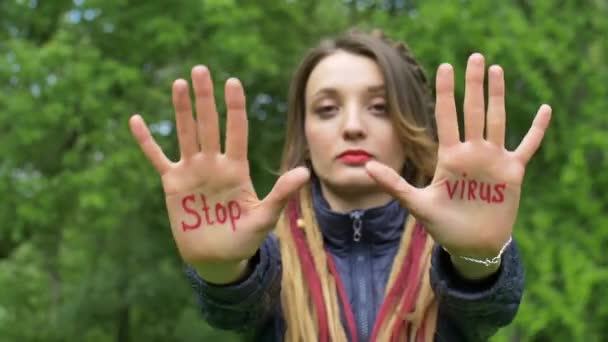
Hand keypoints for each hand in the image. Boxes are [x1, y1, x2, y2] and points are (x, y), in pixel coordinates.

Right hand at [129, 66, 308, 281]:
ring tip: (179, 84)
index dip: (234, 107)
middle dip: (205, 98)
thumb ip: (281, 193)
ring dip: (181, 110)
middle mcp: (214, 164)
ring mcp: (193, 171)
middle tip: (201, 70)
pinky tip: (136, 120)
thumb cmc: (244, 238)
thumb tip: (304, 172)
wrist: (218, 258)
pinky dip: (147, 141)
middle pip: (209, 125)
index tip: (232, 82)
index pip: (236, 131)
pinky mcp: (173, 184)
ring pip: (187, 134)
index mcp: (237, 168)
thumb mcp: (265, 216)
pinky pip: (157, 158)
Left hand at [365, 53, 550, 259]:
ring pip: (497, 120)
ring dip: (498, 96)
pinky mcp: (512, 173)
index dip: (446, 92)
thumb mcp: (417, 203)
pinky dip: (537, 129)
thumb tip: (366, 167)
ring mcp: (493, 160)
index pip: (447, 116)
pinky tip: (545, 109)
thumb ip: (394, 184)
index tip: (445, 66)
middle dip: (474, 85)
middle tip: (475, 57)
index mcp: (450, 156)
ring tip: (496, 70)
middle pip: (473, 111)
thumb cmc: (443, 225)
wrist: (470, 244)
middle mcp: (472, 152)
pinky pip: (527, 146)